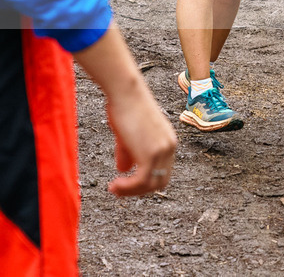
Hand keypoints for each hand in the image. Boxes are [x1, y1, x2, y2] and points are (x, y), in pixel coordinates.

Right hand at [72, 26, 177, 196]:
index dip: (146, 180)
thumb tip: (123, 169)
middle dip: (140, 189)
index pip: (163, 170)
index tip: (127, 182)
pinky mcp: (152, 154)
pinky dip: (128, 188)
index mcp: (167, 140)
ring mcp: (163, 150)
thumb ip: (129, 152)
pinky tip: (114, 186)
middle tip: (120, 189)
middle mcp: (169, 146)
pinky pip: (142, 181)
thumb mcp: (127, 133)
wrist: (126, 92)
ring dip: (131, 191)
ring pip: (151, 184)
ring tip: (114, 189)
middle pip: (160, 181)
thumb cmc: (124, 106)